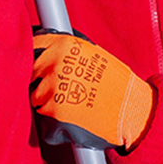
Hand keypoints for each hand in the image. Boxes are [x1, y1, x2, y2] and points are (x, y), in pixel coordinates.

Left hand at [31, 29, 154, 152]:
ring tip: (70, 102)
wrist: (130, 108)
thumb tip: (46, 46)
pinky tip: (72, 115)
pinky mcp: (54, 110)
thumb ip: (67, 50)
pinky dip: (53, 118)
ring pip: (35, 96)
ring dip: (47, 101)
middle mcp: (55, 63)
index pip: (34, 45)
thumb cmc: (116, 82)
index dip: (34, 55)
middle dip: (41, 81)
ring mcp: (53, 87)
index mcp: (63, 45)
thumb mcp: (93, 53)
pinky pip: (43, 115)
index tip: (36, 62)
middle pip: (32, 72)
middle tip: (60, 87)